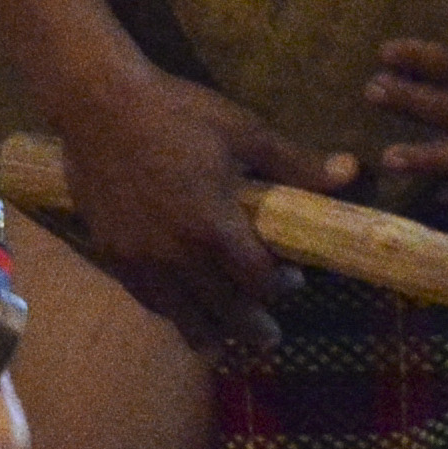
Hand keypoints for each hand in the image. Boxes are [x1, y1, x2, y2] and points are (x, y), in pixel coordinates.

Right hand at [37, 50, 322, 353]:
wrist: (98, 105)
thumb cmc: (176, 113)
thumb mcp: (242, 131)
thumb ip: (294, 163)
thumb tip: (350, 173)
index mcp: (214, 227)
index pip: (259, 281)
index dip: (282, 287)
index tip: (292, 280)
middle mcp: (178, 256)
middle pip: (225, 313)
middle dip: (253, 327)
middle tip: (269, 337)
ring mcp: (142, 261)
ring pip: (183, 318)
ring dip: (210, 332)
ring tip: (224, 343)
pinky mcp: (113, 256)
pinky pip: (149, 301)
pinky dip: (171, 312)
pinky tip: (180, 311)